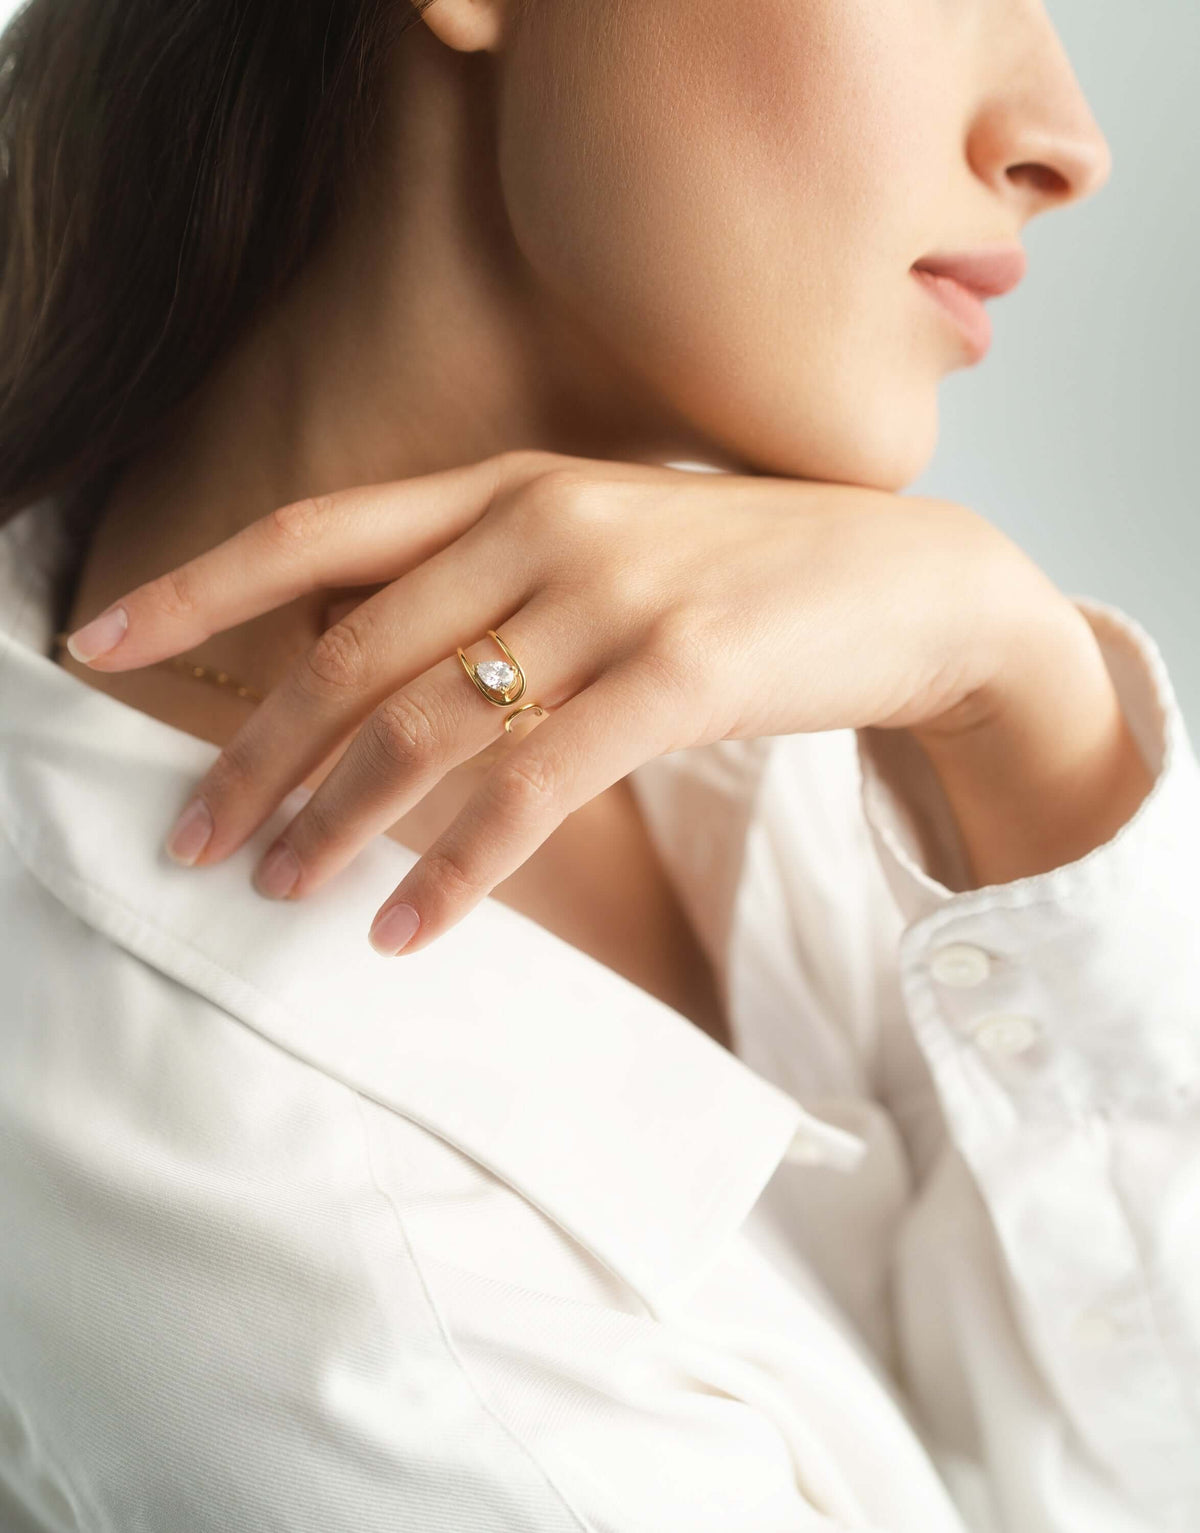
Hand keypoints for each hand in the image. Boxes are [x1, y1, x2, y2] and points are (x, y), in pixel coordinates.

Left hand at [64, 449, 1071, 952]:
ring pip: (425, 728)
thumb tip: (361, 667)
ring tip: (281, 892)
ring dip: (336, 825)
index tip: (98, 643)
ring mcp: (612, 595)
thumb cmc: (739, 577)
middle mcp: (541, 524)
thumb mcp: (598, 548)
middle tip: (191, 840)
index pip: (313, 533)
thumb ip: (485, 588)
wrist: (907, 582)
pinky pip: (532, 789)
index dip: (195, 587)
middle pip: (348, 654)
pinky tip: (407, 928)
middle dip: (254, 756)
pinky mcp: (680, 675)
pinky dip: (456, 869)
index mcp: (505, 486)